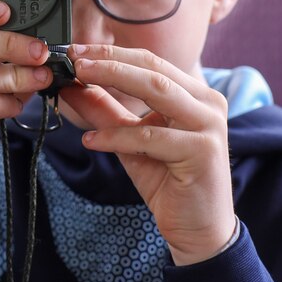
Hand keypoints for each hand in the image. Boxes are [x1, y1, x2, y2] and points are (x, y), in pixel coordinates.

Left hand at [60, 44, 235, 265]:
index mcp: (195, 95)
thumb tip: (73, 87)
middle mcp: (208, 103)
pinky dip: (115, 136)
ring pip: (156, 91)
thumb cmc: (169, 183)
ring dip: (112, 82)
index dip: (112, 53)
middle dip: (109, 61)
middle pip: (153, 69)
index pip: (150, 62)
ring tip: (77, 82)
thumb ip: (107, 113)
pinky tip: (90, 140)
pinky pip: (149, 137)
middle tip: (73, 59)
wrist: (199, 230)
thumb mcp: (131, 143)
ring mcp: (209, 125)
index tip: (75, 52)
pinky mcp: (202, 151)